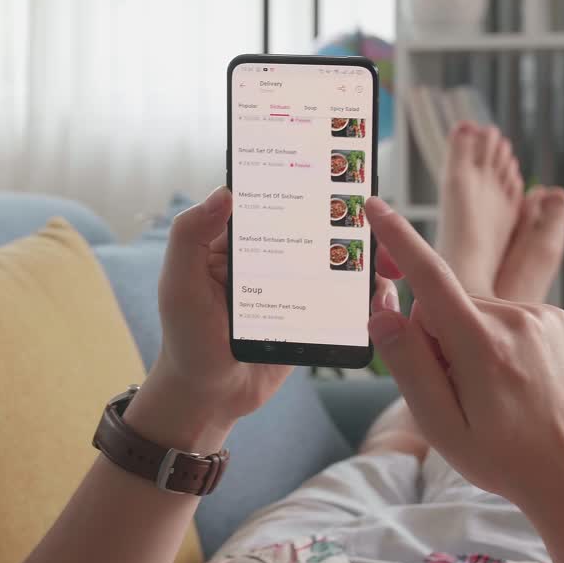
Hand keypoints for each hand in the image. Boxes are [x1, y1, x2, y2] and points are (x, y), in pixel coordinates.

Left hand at [129, 187, 396, 453]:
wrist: (210, 399)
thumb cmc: (186, 340)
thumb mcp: (180, 285)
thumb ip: (190, 238)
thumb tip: (225, 192)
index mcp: (234, 243)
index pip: (269, 201)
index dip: (295, 182)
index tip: (327, 163)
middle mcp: (267, 258)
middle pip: (310, 227)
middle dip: (342, 218)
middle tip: (371, 213)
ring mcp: (293, 286)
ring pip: (332, 261)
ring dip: (358, 256)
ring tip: (384, 256)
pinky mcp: (313, 316)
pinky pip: (342, 299)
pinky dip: (362, 295)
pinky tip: (379, 294)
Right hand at [363, 197, 563, 513]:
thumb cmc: (502, 457)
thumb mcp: (440, 423)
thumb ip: (407, 363)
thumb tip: (382, 311)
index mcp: (483, 346)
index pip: (430, 276)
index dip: (398, 238)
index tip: (374, 206)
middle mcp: (517, 319)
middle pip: (444, 304)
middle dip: (433, 337)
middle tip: (452, 390)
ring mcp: (542, 316)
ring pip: (473, 309)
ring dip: (464, 340)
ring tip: (487, 391)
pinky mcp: (556, 319)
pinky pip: (502, 315)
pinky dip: (492, 338)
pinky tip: (509, 378)